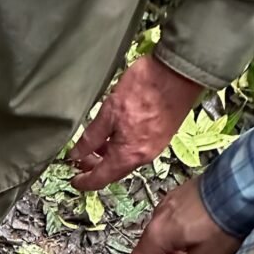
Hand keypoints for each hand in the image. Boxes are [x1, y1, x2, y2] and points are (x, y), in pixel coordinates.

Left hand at [70, 54, 202, 191]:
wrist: (179, 71)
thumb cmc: (145, 88)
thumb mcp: (108, 112)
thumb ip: (90, 137)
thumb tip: (76, 154)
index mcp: (127, 155)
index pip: (101, 179)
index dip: (84, 182)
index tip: (74, 180)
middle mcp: (142, 157)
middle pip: (113, 172)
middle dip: (95, 168)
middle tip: (80, 159)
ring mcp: (155, 147)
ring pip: (125, 161)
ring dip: (108, 157)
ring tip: (95, 145)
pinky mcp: (161, 136)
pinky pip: (137, 151)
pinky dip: (122, 149)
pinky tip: (114, 135)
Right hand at [123, 176, 240, 253]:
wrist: (238, 187)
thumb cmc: (222, 223)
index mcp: (156, 236)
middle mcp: (156, 219)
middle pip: (146, 252)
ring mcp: (167, 205)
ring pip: (159, 238)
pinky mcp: (179, 197)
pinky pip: (169, 224)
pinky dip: (174, 239)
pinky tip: (190, 245)